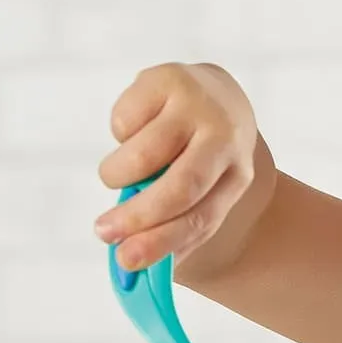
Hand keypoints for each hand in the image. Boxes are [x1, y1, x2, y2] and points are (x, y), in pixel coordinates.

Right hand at [95, 62, 256, 271]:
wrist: (217, 95)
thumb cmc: (199, 156)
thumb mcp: (200, 188)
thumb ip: (171, 223)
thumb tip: (130, 263)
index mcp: (237, 175)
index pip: (202, 217)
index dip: (163, 241)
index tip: (126, 261)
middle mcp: (225, 139)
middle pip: (180, 187)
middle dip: (138, 215)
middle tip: (103, 231)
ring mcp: (197, 106)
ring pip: (143, 154)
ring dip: (117, 174)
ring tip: (117, 175)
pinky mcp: (168, 79)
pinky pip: (124, 121)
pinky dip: (119, 134)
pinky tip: (136, 128)